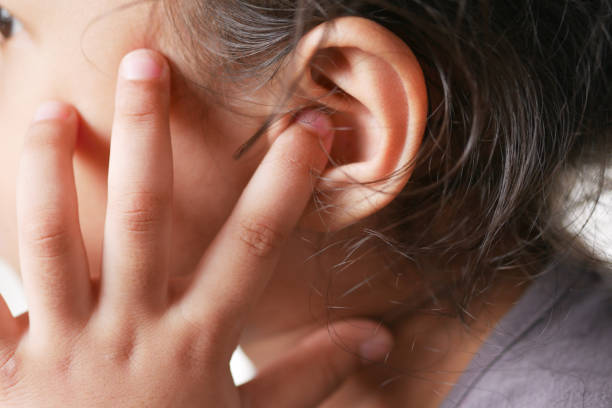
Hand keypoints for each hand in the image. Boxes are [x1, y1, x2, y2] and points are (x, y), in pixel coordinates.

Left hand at [0, 49, 392, 406]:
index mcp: (196, 340)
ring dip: (49, 173)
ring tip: (49, 111)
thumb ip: (310, 376)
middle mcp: (131, 331)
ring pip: (52, 242)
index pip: (253, 245)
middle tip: (145, 64)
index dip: (284, 183)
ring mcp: (63, 345)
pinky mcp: (10, 364)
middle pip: (141, 218)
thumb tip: (376, 339)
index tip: (306, 126)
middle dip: (147, 137)